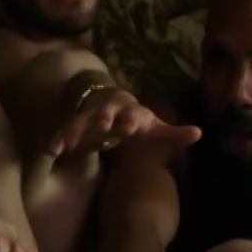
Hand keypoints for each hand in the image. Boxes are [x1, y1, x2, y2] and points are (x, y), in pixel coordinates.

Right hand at [49, 87, 200, 157]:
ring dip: (75, 131)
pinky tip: (51, 151)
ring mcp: (89, 116)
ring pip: (81, 122)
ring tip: (67, 145)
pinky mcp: (75, 124)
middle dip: (103, 118)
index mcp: (131, 110)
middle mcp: (109, 110)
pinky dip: (59, 140)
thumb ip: (173, 133)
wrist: (107, 100)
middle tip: (102, 126)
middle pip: (105, 113)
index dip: (131, 120)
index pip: (133, 114)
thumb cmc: (135, 119)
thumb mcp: (153, 126)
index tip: (130, 129)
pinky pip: (66, 131)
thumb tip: (200, 134)